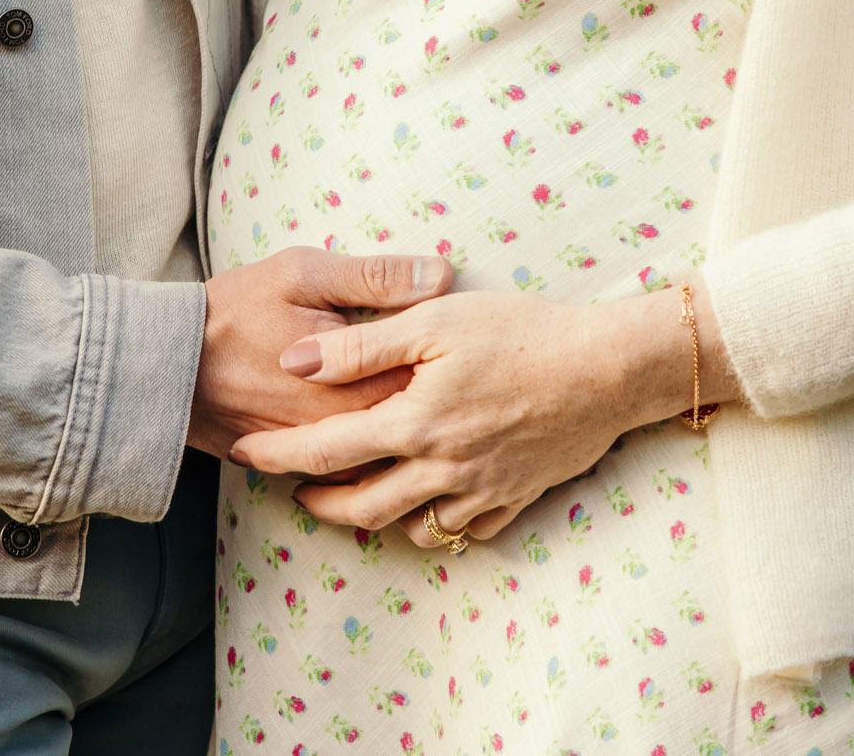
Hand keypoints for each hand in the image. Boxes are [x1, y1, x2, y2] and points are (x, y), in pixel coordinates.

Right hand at [187, 247, 453, 458]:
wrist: (163, 368)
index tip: (463, 337)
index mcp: (360, 382)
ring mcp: (324, 454)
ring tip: (426, 403)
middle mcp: (349, 429)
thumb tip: (443, 274)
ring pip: (387, 452)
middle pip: (418, 422)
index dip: (454, 361)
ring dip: (408, 431)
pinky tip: (386, 428)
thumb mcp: (303, 274)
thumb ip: (376, 277)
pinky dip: (373, 451)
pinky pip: (352, 468)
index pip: (435, 380)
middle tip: (453, 371)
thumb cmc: (233, 311)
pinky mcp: (299, 465)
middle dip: (438, 399)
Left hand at [228, 283, 740, 546]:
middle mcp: (441, 467)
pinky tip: (421, 507)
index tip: (244, 451)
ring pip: (409, 528)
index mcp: (415, 421)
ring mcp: (480, 491)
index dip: (278, 453)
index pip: (326, 448)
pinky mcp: (514, 499)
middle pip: (361, 506)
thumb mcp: (437, 319)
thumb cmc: (523, 331)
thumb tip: (294, 360)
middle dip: (318, 502)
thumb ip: (361, 345)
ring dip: (370, 520)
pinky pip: (461, 533)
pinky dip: (431, 528)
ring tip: (351, 499)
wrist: (608, 368)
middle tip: (294, 488)